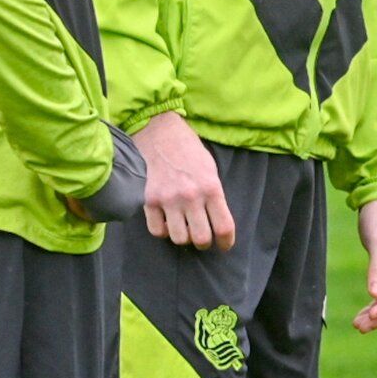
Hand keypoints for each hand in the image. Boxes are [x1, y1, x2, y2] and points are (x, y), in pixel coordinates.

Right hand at [133, 112, 235, 250]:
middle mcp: (191, 196)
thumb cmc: (190, 150)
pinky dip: (163, 231)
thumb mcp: (210, 170)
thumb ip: (214, 196)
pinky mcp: (150, 200)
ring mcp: (169, 199)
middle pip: (201, 238)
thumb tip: (216, 222)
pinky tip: (167, 222)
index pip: (223, 227)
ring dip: (183, 237)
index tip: (224, 245)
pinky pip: (157, 231)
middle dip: (204, 242)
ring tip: (184, 228)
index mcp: (211, 187)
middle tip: (202, 236)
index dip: (226, 242)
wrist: (160, 133)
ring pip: (179, 238)